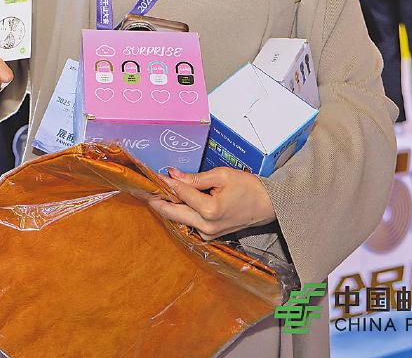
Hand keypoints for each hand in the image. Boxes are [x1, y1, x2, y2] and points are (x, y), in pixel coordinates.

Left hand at [148, 167, 275, 239]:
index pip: (181, 193)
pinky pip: (189, 223)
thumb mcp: (222, 176)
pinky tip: (173, 202)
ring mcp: (208, 233)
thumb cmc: (248, 187)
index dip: (167, 182)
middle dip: (157, 200)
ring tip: (154, 194)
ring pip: (179, 219)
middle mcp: (206, 225)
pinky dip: (180, 212)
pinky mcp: (210, 235)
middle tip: (143, 190)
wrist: (268, 205)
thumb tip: (173, 174)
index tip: (155, 174)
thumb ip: (195, 177)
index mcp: (210, 210)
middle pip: (173, 212)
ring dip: (167, 207)